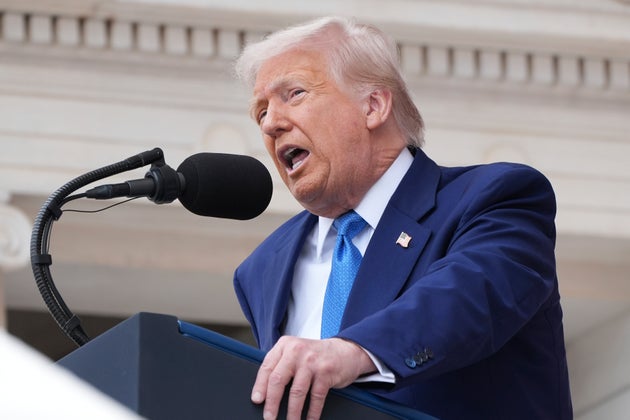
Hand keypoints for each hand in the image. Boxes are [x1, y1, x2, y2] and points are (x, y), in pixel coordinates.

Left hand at [251, 336, 376, 419]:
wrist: (346, 350)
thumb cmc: (316, 355)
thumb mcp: (295, 352)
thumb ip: (281, 365)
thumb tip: (264, 392)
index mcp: (285, 345)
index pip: (267, 367)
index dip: (260, 386)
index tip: (257, 400)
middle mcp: (297, 351)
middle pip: (278, 380)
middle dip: (272, 403)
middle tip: (269, 417)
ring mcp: (312, 361)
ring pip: (296, 392)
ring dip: (292, 412)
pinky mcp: (326, 372)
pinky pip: (316, 397)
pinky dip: (312, 412)